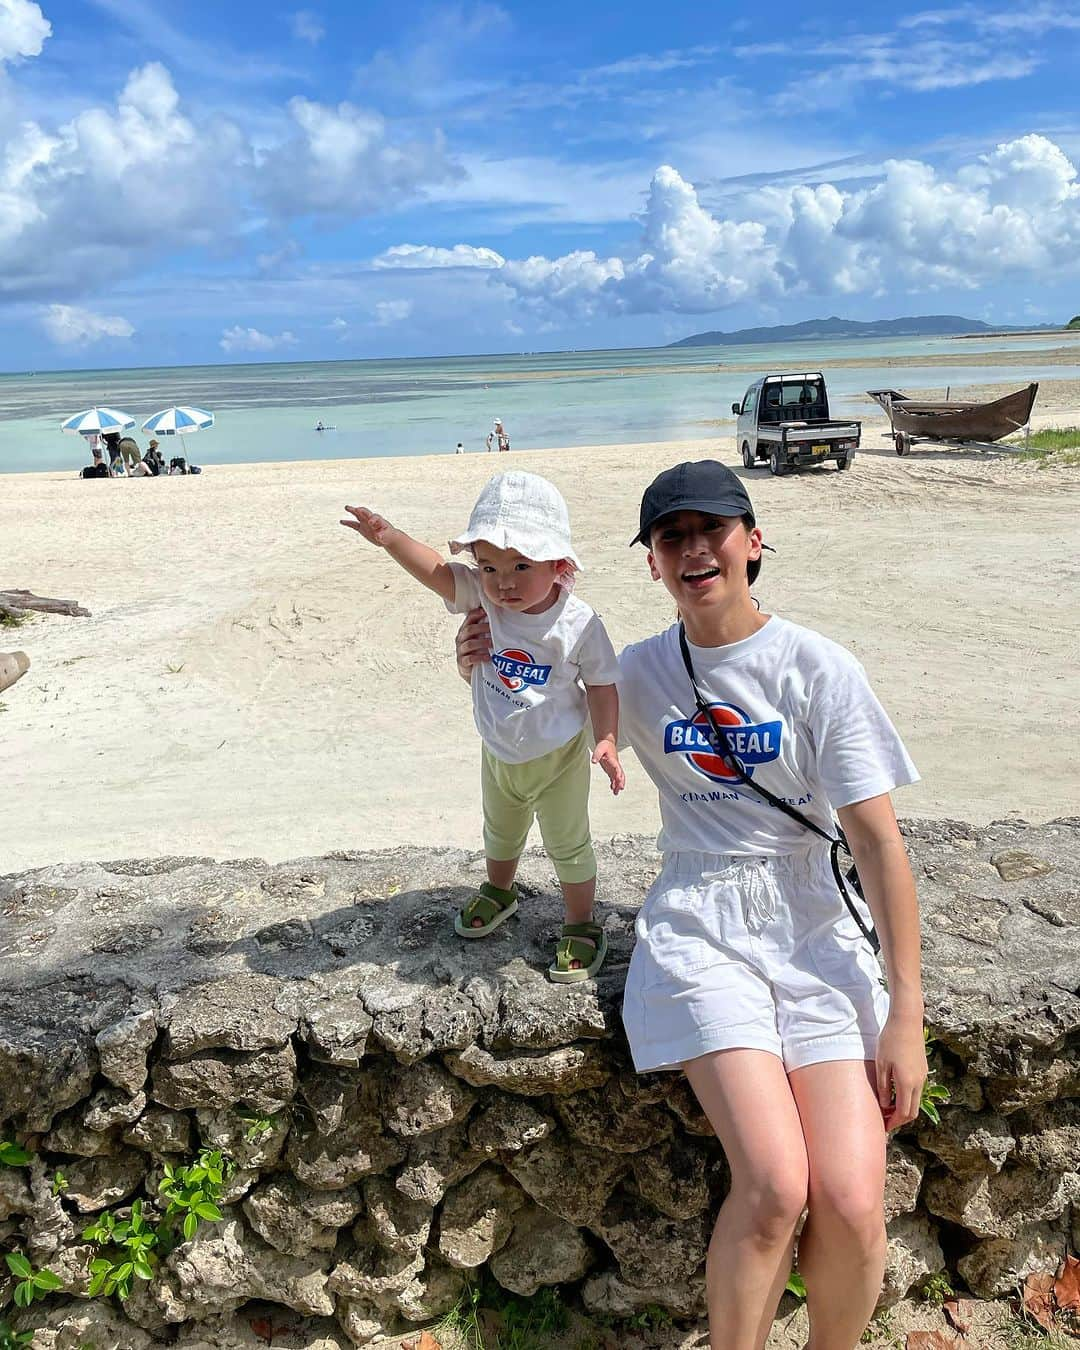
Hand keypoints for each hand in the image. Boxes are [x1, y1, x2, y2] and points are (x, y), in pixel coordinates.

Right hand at [341, 505, 394, 546]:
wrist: (387, 537)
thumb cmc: (389, 535)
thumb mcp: (387, 536)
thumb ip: (382, 536)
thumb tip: (378, 537)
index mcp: (379, 520)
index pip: (375, 517)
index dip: (372, 519)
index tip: (371, 523)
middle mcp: (371, 519)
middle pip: (365, 512)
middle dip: (361, 510)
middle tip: (356, 509)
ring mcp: (365, 523)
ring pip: (358, 515)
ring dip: (352, 511)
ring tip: (346, 507)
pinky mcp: (361, 528)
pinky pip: (353, 524)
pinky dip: (348, 523)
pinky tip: (341, 521)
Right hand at [455, 607, 491, 681]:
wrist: (470, 670)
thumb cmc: (477, 651)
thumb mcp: (479, 638)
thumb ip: (484, 629)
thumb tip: (500, 618)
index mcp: (464, 631)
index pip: (468, 619)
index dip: (476, 614)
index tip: (485, 612)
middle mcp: (460, 639)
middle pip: (469, 630)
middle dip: (482, 628)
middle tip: (493, 629)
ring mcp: (460, 651)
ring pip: (469, 644)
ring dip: (482, 642)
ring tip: (492, 644)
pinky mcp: (462, 662)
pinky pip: (469, 659)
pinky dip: (479, 657)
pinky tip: (488, 657)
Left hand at [592, 738, 624, 794]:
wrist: (607, 743)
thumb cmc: (604, 745)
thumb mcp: (599, 749)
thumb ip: (596, 755)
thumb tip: (594, 761)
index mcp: (613, 760)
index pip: (617, 768)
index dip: (618, 774)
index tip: (619, 779)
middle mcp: (615, 765)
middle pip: (620, 774)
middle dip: (621, 782)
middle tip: (620, 788)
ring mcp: (614, 767)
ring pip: (618, 777)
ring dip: (618, 785)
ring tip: (616, 793)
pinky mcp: (611, 769)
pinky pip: (614, 777)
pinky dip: (614, 783)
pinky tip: (612, 788)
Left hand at [875, 1015, 927, 1130]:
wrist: (907, 1021)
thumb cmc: (890, 1040)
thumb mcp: (881, 1064)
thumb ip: (883, 1087)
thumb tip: (885, 1105)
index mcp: (907, 1083)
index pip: (904, 1113)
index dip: (893, 1123)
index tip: (883, 1127)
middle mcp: (919, 1083)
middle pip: (913, 1111)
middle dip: (899, 1120)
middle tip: (884, 1121)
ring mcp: (923, 1076)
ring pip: (916, 1101)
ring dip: (904, 1108)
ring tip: (887, 1108)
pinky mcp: (923, 1069)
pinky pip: (917, 1090)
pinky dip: (908, 1098)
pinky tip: (895, 1093)